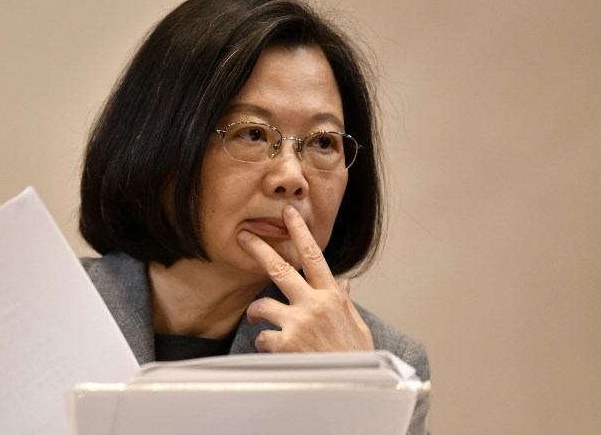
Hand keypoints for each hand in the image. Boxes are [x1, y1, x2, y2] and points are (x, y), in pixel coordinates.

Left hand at [237, 204, 374, 352]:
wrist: (354, 387)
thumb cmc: (355, 358)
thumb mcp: (356, 326)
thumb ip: (344, 303)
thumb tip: (342, 285)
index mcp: (331, 297)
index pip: (313, 256)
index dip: (299, 232)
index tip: (289, 214)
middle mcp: (314, 304)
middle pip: (280, 269)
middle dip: (259, 249)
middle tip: (244, 237)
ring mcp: (298, 323)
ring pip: (263, 305)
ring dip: (256, 313)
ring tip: (259, 321)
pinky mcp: (285, 344)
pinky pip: (262, 337)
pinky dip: (263, 343)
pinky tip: (272, 350)